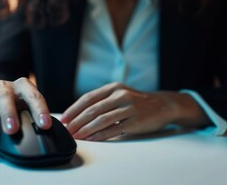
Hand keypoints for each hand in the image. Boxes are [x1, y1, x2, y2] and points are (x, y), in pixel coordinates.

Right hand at [0, 77, 51, 154]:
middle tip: (12, 130)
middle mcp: (3, 88)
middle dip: (8, 113)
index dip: (39, 110)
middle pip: (4, 96)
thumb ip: (36, 117)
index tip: (45, 125)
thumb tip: (48, 136)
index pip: (32, 95)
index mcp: (22, 86)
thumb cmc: (20, 103)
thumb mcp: (30, 105)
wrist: (1, 96)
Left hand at [61, 83, 209, 140]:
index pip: (88, 98)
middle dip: (76, 121)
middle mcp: (120, 95)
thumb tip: (79, 113)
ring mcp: (129, 108)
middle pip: (92, 110)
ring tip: (76, 136)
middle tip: (66, 130)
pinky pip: (114, 129)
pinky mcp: (136, 121)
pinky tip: (91, 139)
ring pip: (101, 120)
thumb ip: (103, 100)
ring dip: (85, 130)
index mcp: (114, 87)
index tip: (64, 118)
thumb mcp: (120, 93)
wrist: (163, 105)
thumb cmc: (137, 101)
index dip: (74, 109)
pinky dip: (100, 135)